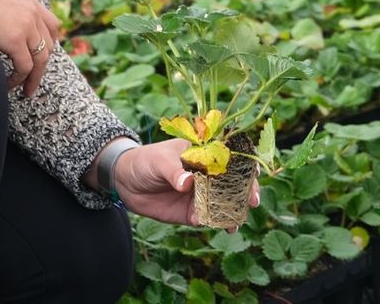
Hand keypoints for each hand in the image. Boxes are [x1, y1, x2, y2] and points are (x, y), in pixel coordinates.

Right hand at [0, 0, 60, 96]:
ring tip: (25, 91)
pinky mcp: (16, 41)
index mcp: (30, 2)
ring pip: (40, 60)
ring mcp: (27, 27)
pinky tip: (9, 84)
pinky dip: (18, 79)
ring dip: (34, 78)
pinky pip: (24, 67)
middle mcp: (33, 14)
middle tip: (33, 79)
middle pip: (48, 46)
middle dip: (42, 65)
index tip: (41, 56)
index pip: (51, 26)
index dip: (49, 43)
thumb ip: (4, 10)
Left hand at [108, 138, 260, 226]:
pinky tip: (221, 226)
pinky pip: (208, 218)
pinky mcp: (192, 212)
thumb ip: (174, 171)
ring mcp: (201, 194)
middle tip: (252, 201)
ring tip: (237, 220)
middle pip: (233, 183)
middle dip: (246, 192)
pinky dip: (216, 222)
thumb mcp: (159, 161)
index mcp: (204, 154)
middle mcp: (207, 175)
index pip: (231, 158)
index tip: (254, 175)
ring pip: (224, 203)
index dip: (245, 166)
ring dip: (234, 211)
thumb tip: (187, 183)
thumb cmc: (146, 161)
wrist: (125, 181)